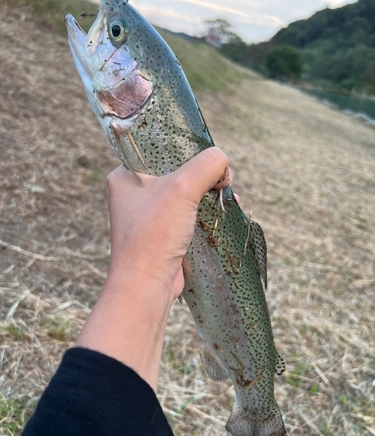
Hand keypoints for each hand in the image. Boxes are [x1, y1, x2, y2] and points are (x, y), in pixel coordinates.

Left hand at [76, 147, 228, 389]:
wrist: (147, 285)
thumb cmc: (155, 234)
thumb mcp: (182, 189)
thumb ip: (206, 165)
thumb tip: (222, 161)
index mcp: (126, 176)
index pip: (159, 149)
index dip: (188, 150)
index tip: (209, 159)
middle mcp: (134, 194)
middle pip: (177, 171)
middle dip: (204, 174)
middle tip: (222, 179)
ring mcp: (149, 216)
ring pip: (185, 193)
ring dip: (209, 193)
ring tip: (228, 196)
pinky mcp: (163, 234)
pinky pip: (188, 214)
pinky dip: (206, 211)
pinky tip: (225, 211)